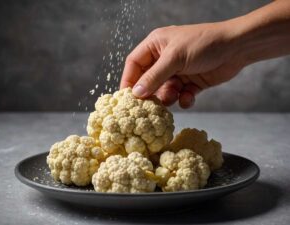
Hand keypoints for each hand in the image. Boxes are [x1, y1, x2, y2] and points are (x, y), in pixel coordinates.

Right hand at [120, 23, 244, 107]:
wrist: (237, 48)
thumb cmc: (204, 44)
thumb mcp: (175, 58)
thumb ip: (154, 76)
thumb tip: (136, 93)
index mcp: (156, 45)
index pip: (134, 64)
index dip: (128, 80)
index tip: (127, 98)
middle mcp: (164, 59)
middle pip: (148, 80)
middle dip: (150, 92)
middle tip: (149, 106)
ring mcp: (178, 71)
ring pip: (164, 91)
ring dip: (168, 96)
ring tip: (175, 95)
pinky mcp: (191, 83)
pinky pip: (180, 95)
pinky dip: (184, 99)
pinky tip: (189, 97)